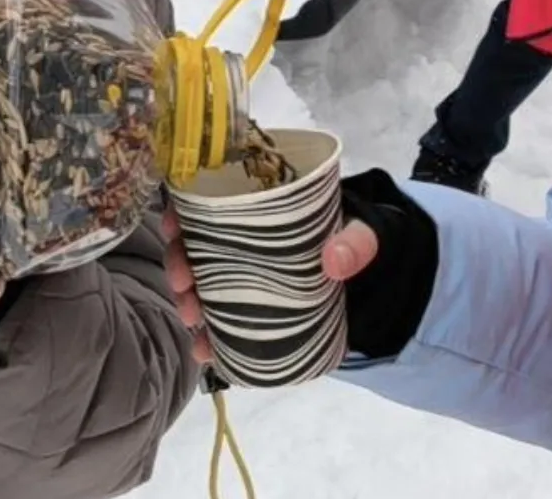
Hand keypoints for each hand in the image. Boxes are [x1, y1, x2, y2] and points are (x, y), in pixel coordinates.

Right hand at [162, 206, 378, 364]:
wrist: (378, 277)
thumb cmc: (362, 241)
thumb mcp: (366, 234)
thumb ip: (357, 243)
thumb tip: (334, 262)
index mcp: (266, 207)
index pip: (213, 199)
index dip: (185, 211)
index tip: (173, 227)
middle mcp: (247, 239)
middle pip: (197, 244)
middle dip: (180, 263)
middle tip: (183, 284)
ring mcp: (247, 274)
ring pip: (203, 283)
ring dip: (189, 300)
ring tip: (192, 319)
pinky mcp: (255, 307)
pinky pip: (223, 320)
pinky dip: (209, 336)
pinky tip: (204, 352)